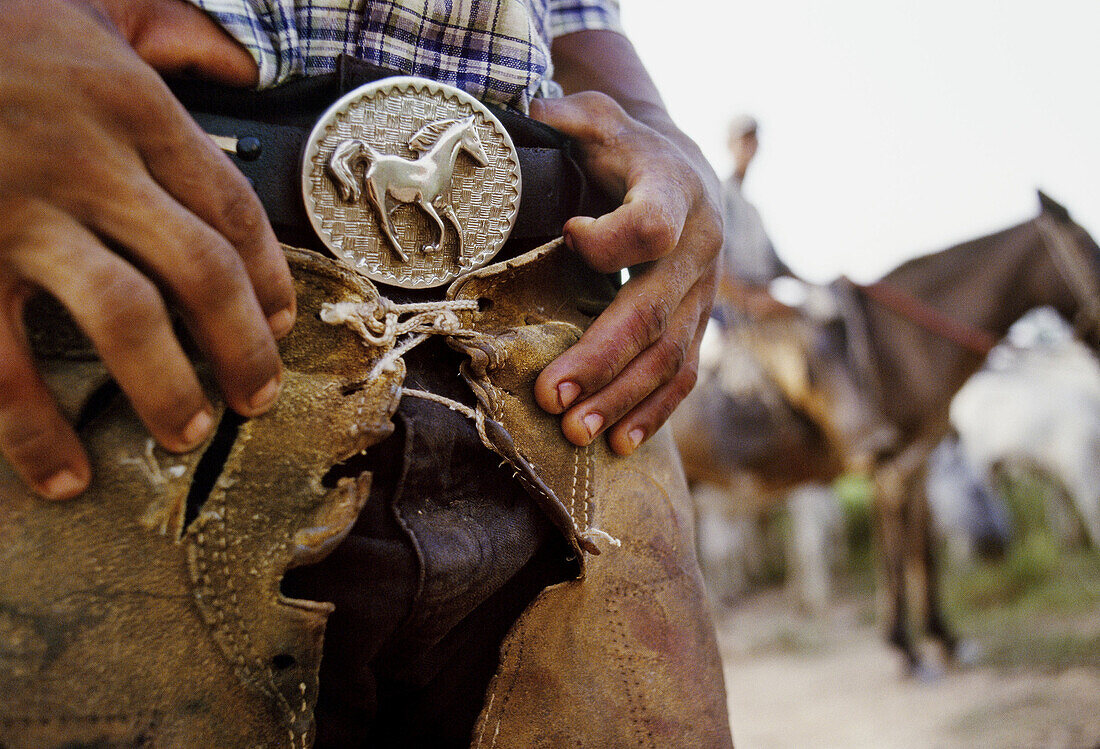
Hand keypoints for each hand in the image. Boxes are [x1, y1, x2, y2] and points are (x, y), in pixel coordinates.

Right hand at [0, 0, 292, 498]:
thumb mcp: (85, 1)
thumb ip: (167, 28)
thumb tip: (240, 63)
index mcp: (130, 105)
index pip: (230, 207)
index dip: (268, 277)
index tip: (281, 323)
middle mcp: (89, 161)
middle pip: (201, 272)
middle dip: (241, 347)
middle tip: (257, 397)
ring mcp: (19, 212)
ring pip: (125, 319)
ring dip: (167, 388)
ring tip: (190, 434)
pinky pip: (2, 363)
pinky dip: (35, 429)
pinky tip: (64, 472)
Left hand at [529, 92, 721, 455]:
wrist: (686, 172)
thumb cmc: (630, 151)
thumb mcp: (603, 119)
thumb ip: (573, 116)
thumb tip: (535, 108)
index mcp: (674, 193)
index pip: (652, 224)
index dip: (612, 238)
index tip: (569, 237)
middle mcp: (698, 249)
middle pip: (651, 312)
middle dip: (600, 359)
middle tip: (551, 398)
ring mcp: (702, 294)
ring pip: (669, 356)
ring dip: (621, 399)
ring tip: (575, 433)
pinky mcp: (697, 324)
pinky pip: (683, 375)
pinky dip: (653, 412)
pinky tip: (618, 443)